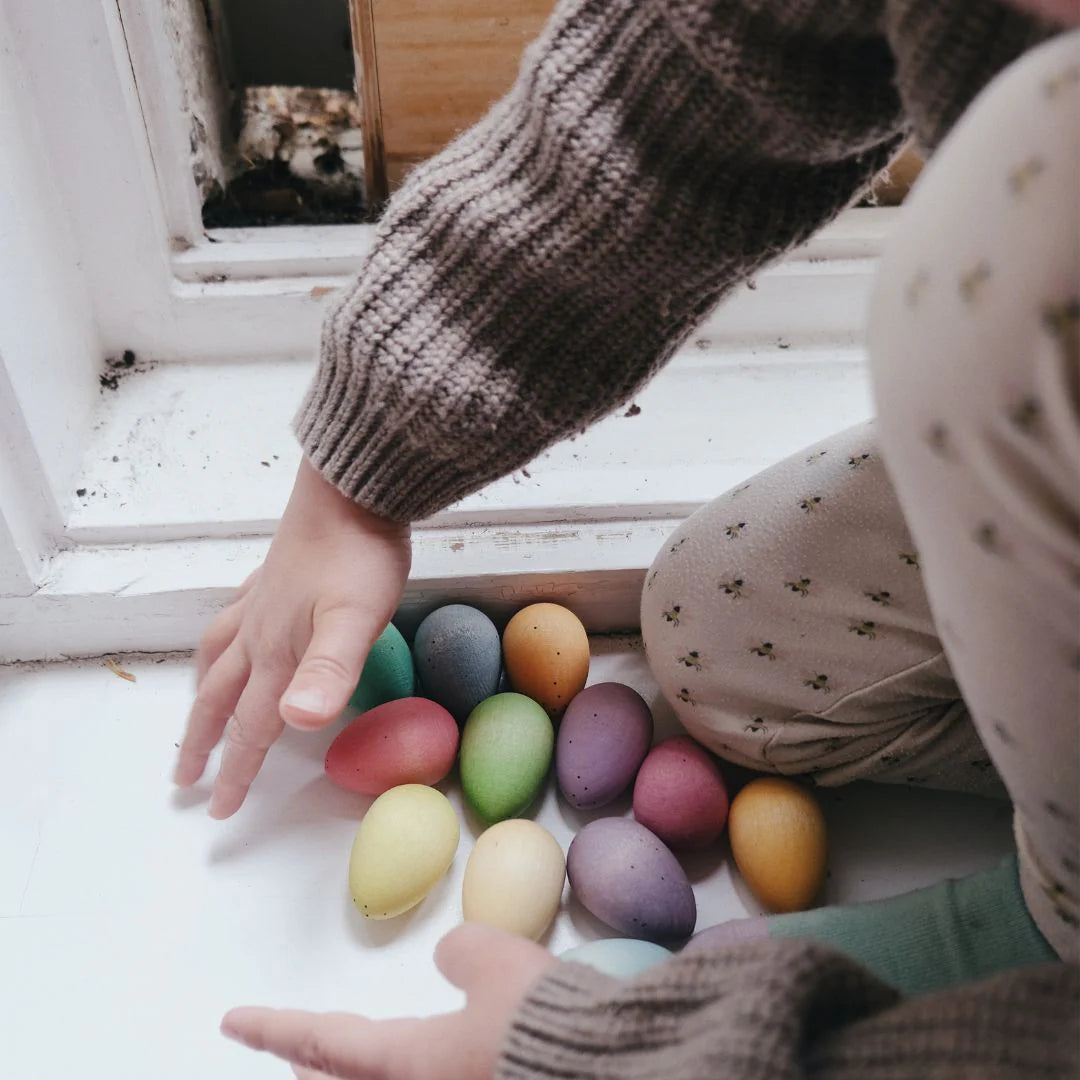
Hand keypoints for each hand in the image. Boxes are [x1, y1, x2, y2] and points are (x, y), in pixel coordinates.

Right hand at [174, 459, 410, 817]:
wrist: (353, 489)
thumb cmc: (360, 555)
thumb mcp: (354, 618)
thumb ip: (328, 671)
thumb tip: (296, 722)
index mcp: (279, 652)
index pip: (254, 725)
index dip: (238, 770)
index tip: (220, 809)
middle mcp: (260, 631)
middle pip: (221, 697)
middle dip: (203, 742)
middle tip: (185, 778)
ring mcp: (262, 602)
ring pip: (218, 657)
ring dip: (203, 692)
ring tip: (196, 708)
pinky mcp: (272, 577)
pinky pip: (231, 618)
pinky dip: (220, 640)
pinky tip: (232, 633)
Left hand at [221, 923, 556, 1079]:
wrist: (604, 1072)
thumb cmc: (542, 1023)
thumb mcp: (499, 963)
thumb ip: (463, 953)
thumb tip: (450, 959)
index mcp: (409, 1061)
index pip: (324, 1042)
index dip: (275, 1028)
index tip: (231, 1022)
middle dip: (307, 1062)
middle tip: (284, 1048)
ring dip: (348, 1073)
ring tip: (330, 1060)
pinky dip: (399, 1070)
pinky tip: (421, 1057)